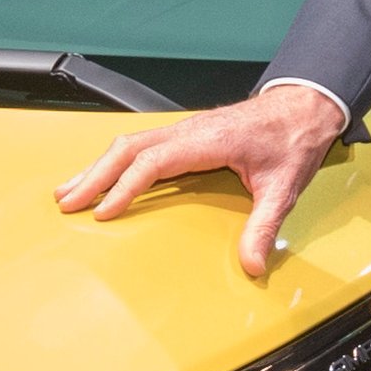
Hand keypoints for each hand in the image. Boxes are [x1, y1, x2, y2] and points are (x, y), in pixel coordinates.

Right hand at [55, 81, 351, 281]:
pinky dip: (115, 160)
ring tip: (70, 190)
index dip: (125, 186)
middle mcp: (188, 130)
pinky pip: (141, 144)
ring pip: (129, 143)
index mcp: (206, 140)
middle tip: (66, 201)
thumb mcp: (283, 189)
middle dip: (94, 176)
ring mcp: (184, 129)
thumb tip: (252, 263)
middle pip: (128, 149)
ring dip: (98, 166)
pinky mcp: (185, 133)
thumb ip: (263, 227)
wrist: (304, 107)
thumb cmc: (292, 140)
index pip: (153, 162)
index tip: (103, 211)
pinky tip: (103, 175)